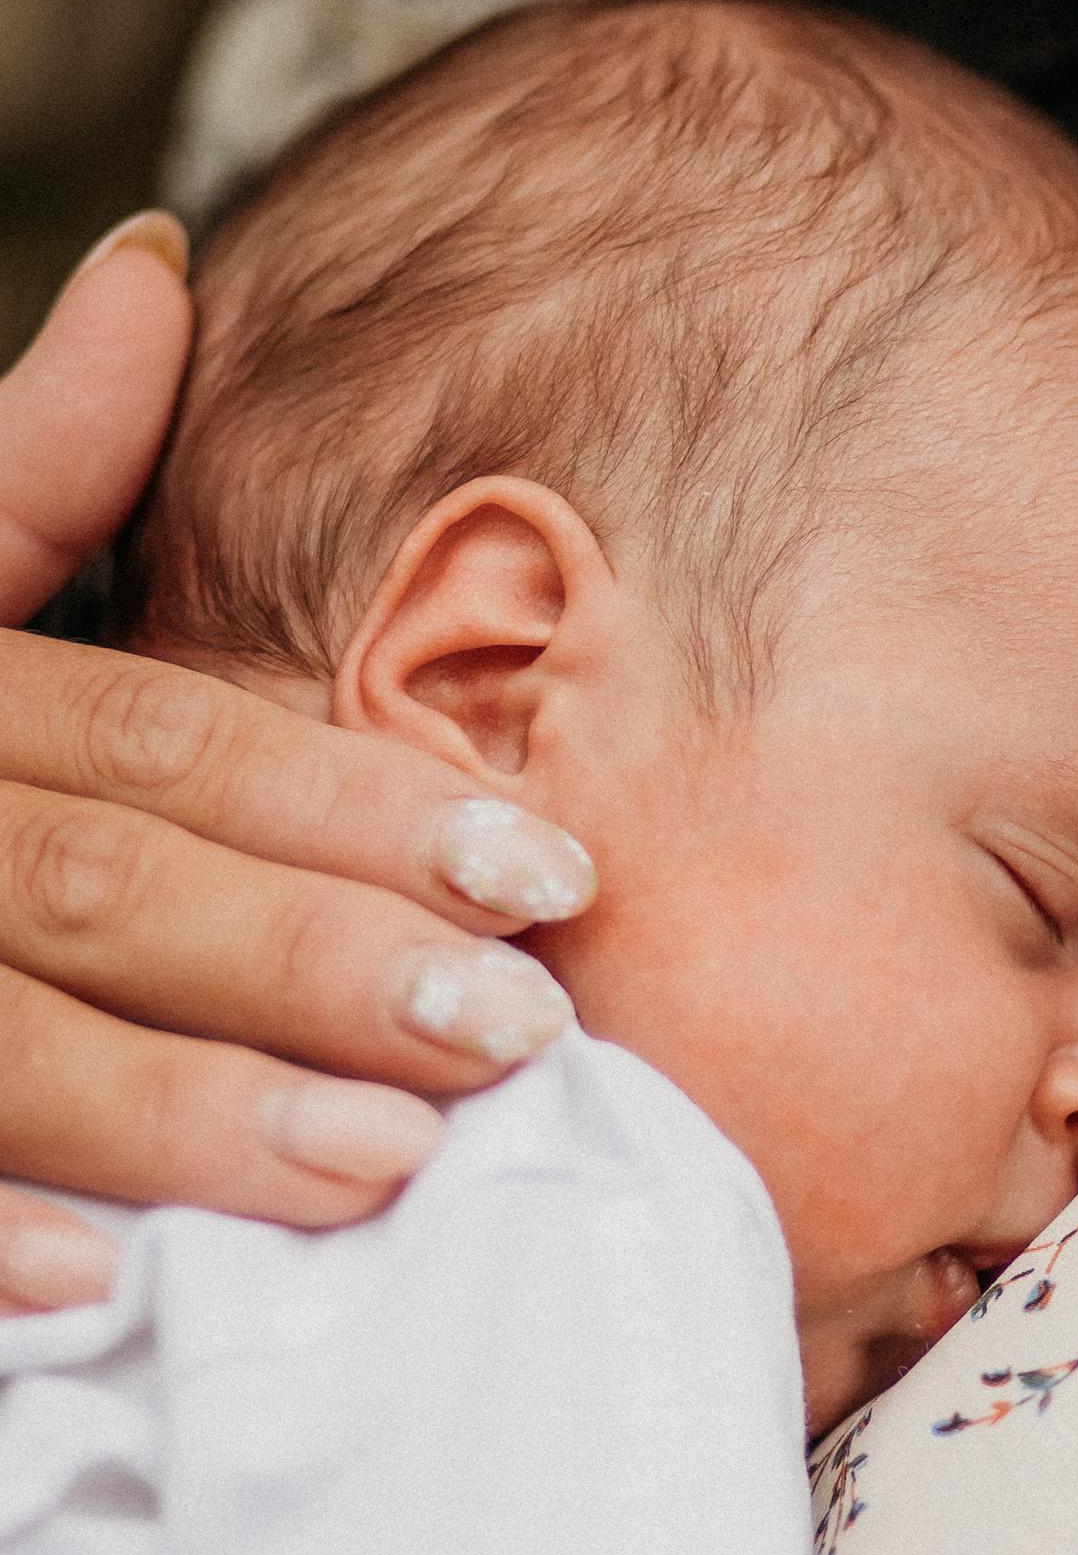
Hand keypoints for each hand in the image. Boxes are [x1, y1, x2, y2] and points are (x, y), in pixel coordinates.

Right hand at [0, 216, 596, 1308]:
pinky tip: (104, 1286)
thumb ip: (22, 469)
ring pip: (0, 1034)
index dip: (354, 805)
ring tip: (378, 1168)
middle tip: (507, 1035)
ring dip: (181, 1107)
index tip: (547, 876)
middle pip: (102, 883)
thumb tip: (156, 269)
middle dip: (311, 958)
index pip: (161, 739)